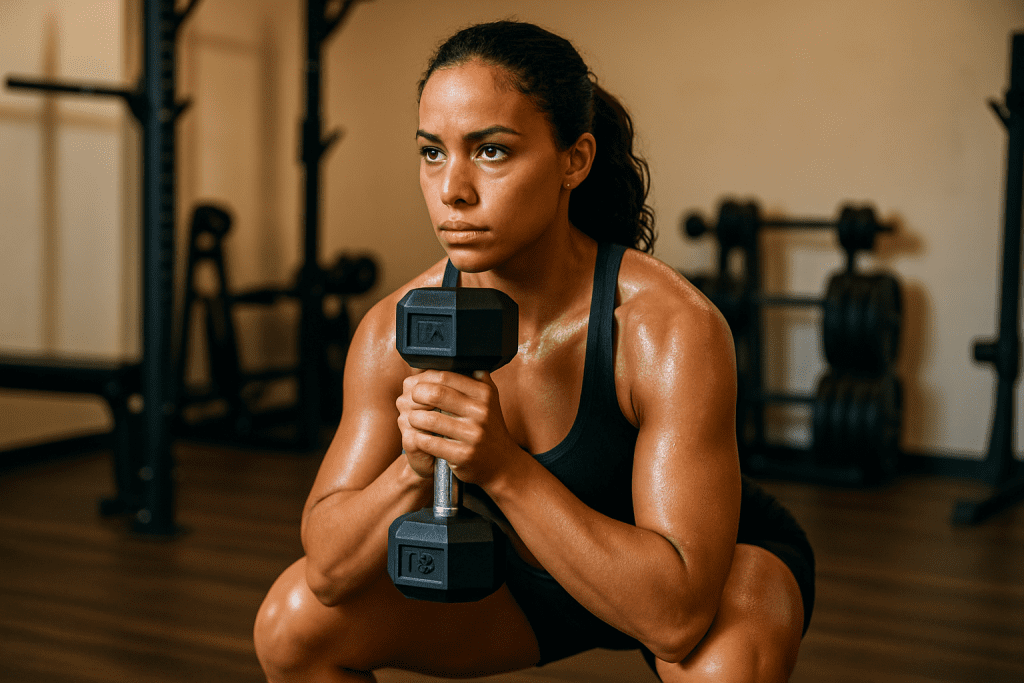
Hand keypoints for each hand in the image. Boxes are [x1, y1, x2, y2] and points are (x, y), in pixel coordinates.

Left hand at [396, 369, 523, 487]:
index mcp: (484, 393)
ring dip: (414, 418)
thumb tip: (446, 358)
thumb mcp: (488, 399)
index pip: (446, 376)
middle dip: (416, 395)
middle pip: (436, 394)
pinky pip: (429, 442)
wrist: (502, 463)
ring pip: (429, 419)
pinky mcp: (463, 455)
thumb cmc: (488, 427)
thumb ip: (474, 377)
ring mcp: (473, 434)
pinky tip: (417, 436)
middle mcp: (481, 412)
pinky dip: (418, 438)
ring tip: (412, 418)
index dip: (425, 378)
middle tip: (411, 400)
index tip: (416, 384)